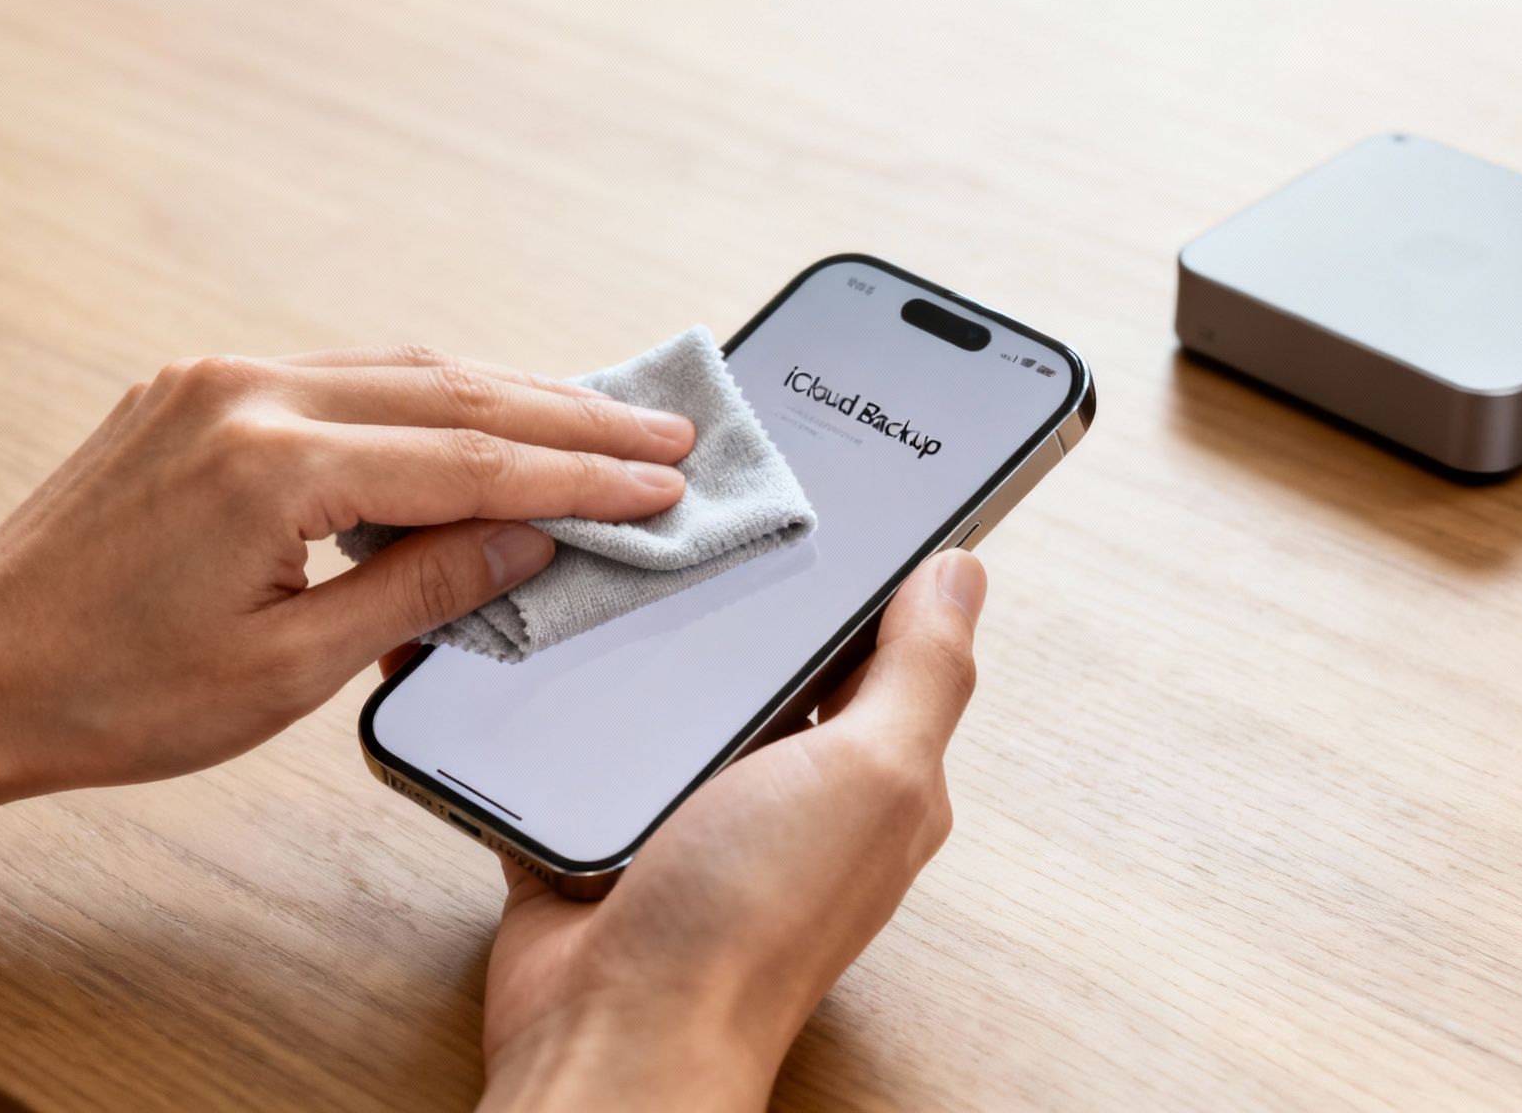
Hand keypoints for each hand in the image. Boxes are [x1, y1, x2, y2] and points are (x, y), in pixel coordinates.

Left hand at [0, 345, 698, 798]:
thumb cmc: (111, 695)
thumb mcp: (288, 671)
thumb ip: (421, 589)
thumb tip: (527, 542)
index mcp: (271, 466)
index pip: (471, 460)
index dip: (580, 478)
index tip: (662, 484)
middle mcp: (245, 394)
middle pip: (451, 391)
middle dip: (569, 418)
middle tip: (664, 435)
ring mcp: (214, 381)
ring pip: (401, 370)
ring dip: (506, 397)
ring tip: (598, 424)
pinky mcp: (195, 391)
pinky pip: (340, 376)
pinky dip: (425, 400)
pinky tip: (478, 422)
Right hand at [452, 550, 987, 1111]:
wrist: (613, 1030)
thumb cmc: (752, 920)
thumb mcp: (871, 774)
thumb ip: (921, 674)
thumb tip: (962, 574)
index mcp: (871, 776)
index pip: (884, 649)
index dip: (867, 572)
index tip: (830, 491)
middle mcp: (791, 792)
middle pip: (778, 663)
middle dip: (748, 596)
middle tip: (705, 509)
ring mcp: (698, 812)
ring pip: (684, 696)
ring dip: (660, 646)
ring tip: (626, 556)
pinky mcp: (611, 827)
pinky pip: (598, 743)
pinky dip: (582, 705)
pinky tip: (559, 644)